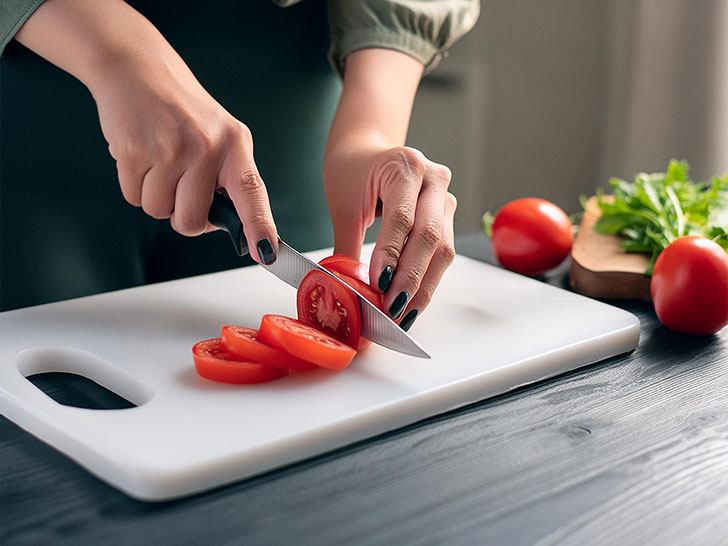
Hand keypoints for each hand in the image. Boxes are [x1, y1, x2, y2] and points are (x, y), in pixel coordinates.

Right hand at [15, 0, 277, 263]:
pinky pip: (133, 197)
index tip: (266, 254)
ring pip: (159, 211)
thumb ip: (227, 179)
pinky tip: (140, 155)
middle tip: (178, 187)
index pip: (252, 193)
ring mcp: (171, 149)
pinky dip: (133, 184)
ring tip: (158, 161)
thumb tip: (226, 224)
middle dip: (181, 216)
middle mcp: (207, 147)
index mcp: (235, 146)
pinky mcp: (135, 151)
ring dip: (154, 196)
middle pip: (192, 220)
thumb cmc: (181, 111)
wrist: (137, 70)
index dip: (259, 227)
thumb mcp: (219, 136)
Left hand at [324, 139, 456, 326]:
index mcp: (405, 165)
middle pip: (429, 236)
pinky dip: (427, 280)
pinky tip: (411, 302)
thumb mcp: (344, 206)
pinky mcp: (447, 216)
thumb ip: (346, 246)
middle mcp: (433, 179)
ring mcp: (445, 197)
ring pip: (443, 250)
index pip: (401, 217)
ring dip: (423, 287)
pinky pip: (442, 253)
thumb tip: (344, 289)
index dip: (391, 254)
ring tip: (402, 314)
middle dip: (411, 278)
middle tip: (392, 309)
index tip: (378, 285)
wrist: (367, 153)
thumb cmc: (353, 173)